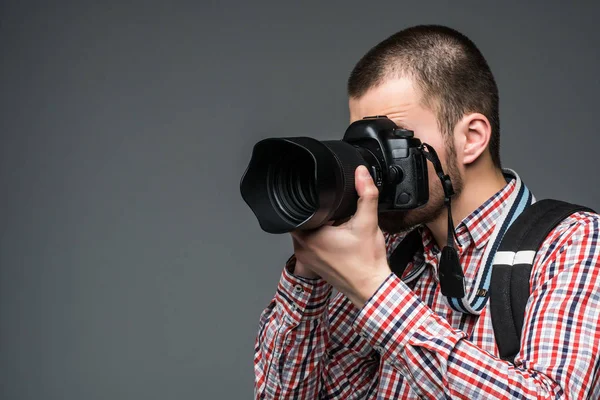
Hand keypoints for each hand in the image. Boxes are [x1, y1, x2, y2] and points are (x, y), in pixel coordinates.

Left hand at [291, 166, 390, 307]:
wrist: (371, 288)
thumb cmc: (367, 262)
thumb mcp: (368, 223)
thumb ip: (366, 194)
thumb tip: (362, 174)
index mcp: (310, 236)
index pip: (297, 208)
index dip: (309, 199)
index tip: (323, 199)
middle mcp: (302, 248)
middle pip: (301, 219)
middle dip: (316, 212)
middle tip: (334, 213)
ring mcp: (305, 258)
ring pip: (305, 232)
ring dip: (317, 225)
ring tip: (335, 224)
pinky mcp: (312, 264)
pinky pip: (309, 244)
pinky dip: (320, 238)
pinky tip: (336, 238)